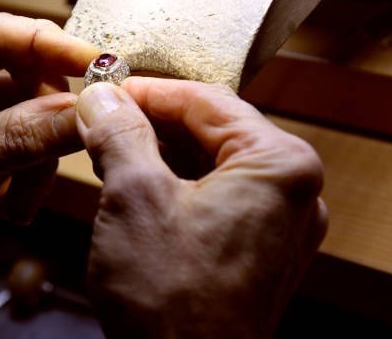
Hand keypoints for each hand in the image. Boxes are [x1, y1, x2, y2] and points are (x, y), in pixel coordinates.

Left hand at [0, 8, 96, 335]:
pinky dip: (34, 168)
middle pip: (16, 62)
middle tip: (73, 136)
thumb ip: (18, 138)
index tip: (91, 62)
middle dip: (45, 107)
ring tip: (23, 198)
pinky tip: (13, 205)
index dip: (42, 42)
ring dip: (39, 152)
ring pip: (31, 101)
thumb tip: (83, 112)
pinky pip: (32, 132)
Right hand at [76, 78, 327, 337]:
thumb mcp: (134, 199)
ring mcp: (275, 223)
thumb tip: (101, 97)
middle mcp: (291, 192)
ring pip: (208, 163)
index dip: (149, 91)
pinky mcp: (254, 248)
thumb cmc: (172, 300)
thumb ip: (120, 134)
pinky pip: (212, 196)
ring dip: (158, 152)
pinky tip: (134, 182)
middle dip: (151, 122)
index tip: (107, 90)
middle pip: (211, 130)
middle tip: (102, 117)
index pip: (208, 100)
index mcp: (280, 166)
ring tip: (109, 147)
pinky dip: (172, 184)